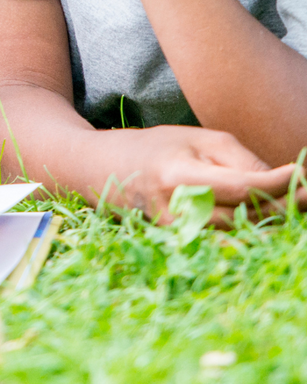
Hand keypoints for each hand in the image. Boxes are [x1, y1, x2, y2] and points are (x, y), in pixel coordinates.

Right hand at [93, 124, 300, 223]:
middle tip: (306, 192)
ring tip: (291, 204)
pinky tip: (262, 219)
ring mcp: (176, 233)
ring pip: (241, 233)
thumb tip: (284, 182)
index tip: (301, 174)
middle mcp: (177, 210)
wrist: (97, 169)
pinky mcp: (178, 245)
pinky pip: (225, 242)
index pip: (240, 186)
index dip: (277, 183)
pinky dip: (248, 233)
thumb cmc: (152, 147)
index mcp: (178, 175)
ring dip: (269, 220)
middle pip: (246, 214)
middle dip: (282, 204)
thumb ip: (239, 159)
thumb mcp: (194, 139)